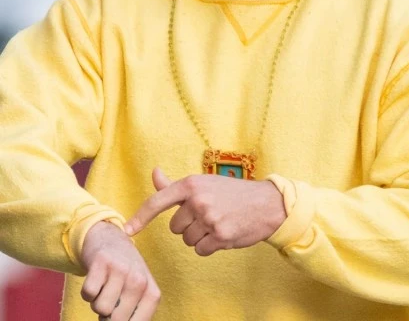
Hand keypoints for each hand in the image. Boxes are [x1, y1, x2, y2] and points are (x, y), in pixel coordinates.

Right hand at [80, 221, 160, 319]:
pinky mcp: (102, 261)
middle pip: (116, 320)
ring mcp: (121, 269)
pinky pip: (88, 294)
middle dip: (108, 315)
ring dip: (97, 302)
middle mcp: (139, 280)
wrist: (110, 238)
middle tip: (112, 296)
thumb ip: (134, 313)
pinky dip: (88, 292)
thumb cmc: (125, 271)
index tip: (120, 312)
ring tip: (105, 286)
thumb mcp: (138, 292)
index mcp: (151, 292)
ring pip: (100, 308)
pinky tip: (97, 278)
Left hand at [124, 168, 286, 256]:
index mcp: (191, 184)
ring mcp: (209, 218)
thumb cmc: (230, 192)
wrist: (265, 203)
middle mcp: (198, 200)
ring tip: (217, 222)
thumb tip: (154, 174)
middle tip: (209, 214)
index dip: (140, 217)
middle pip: (175, 227)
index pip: (158, 202)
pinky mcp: (220, 236)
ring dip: (200, 236)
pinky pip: (200, 250)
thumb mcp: (203, 183)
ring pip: (188, 240)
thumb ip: (175, 185)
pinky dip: (209, 246)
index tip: (127, 231)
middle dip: (189, 224)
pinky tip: (223, 233)